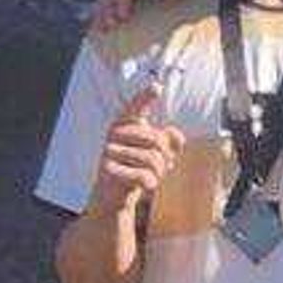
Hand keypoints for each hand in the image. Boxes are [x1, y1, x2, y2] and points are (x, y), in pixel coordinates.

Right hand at [91, 79, 180, 216]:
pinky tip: (144, 186)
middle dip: (167, 158)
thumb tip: (175, 135)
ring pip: (153, 160)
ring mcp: (108, 150)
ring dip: (159, 173)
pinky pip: (143, 175)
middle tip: (163, 168)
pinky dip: (150, 184)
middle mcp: (114, 134)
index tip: (157, 87)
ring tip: (151, 177)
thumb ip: (168, 141)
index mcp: (125, 125)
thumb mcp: (155, 154)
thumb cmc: (136, 170)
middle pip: (157, 140)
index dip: (145, 97)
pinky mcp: (106, 169)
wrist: (114, 196)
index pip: (135, 108)